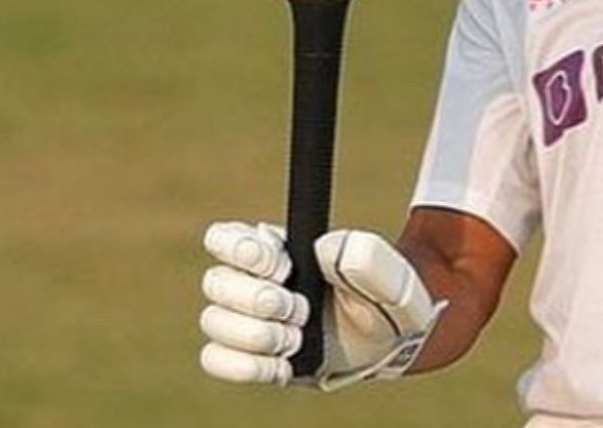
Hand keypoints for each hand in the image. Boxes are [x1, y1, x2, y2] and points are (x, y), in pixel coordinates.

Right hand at [198, 221, 443, 390]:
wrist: (388, 339)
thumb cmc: (383, 296)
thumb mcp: (389, 272)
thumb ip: (361, 255)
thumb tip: (321, 251)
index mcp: (274, 247)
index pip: (224, 237)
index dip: (242, 251)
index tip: (283, 267)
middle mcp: (250, 280)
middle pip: (216, 282)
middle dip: (259, 300)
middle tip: (301, 310)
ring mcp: (245, 319)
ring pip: (213, 321)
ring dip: (259, 335)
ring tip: (298, 338)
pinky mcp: (247, 356)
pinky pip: (214, 359)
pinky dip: (247, 365)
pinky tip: (284, 364)